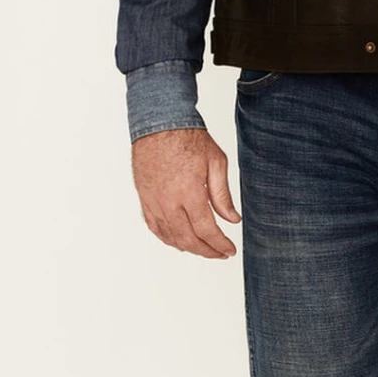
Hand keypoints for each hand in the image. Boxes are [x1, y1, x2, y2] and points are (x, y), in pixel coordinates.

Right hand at [131, 127, 241, 258]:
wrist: (159, 122)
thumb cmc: (188, 138)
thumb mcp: (216, 162)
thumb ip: (223, 195)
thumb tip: (233, 220)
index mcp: (189, 192)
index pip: (206, 230)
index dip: (219, 244)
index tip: (229, 250)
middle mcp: (168, 201)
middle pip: (188, 239)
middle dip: (207, 251)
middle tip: (220, 253)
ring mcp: (153, 201)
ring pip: (170, 236)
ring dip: (188, 247)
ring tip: (204, 249)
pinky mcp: (144, 198)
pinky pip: (154, 227)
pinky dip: (168, 238)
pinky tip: (180, 241)